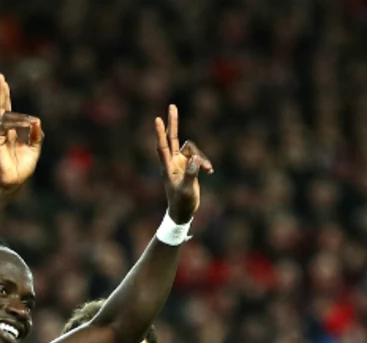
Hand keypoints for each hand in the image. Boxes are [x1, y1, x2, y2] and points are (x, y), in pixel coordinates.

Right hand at [0, 74, 43, 192]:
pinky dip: (17, 123)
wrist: (14, 182)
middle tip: (0, 77)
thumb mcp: (35, 148)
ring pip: (4, 116)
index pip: (6, 109)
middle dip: (0, 92)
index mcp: (9, 130)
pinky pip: (4, 127)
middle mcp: (1, 131)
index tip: (2, 80)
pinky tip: (27, 124)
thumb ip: (36, 135)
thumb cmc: (22, 167)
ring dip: (20, 116)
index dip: (4, 95)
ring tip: (32, 122)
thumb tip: (36, 121)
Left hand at [153, 104, 213, 222]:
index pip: (162, 146)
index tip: (157, 119)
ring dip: (202, 157)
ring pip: (192, 149)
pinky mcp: (188, 165)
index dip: (160, 133)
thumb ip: (191, 174)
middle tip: (172, 106)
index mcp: (167, 167)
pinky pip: (198, 157)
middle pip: (173, 137)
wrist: (182, 212)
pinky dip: (204, 162)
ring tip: (209, 170)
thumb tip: (195, 159)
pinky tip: (210, 172)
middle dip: (174, 122)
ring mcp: (181, 162)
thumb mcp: (187, 190)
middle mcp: (173, 161)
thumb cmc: (182, 203)